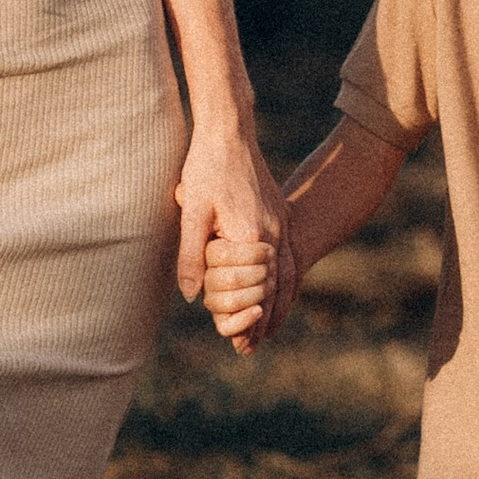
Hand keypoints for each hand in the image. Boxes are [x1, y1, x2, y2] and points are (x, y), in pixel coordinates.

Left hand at [174, 124, 286, 354]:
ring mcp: (281, 223)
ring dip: (277, 307)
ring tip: (265, 332)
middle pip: (274, 289)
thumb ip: (191, 256)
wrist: (229, 130)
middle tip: (248, 349)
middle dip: (262, 321)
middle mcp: (274, 232)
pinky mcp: (279, 215)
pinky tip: (275, 293)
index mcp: (253, 235)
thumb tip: (190, 296)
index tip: (237, 343)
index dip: (246, 319)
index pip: (255, 291)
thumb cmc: (206, 167)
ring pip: (286, 276)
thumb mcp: (192, 212)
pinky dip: (284, 284)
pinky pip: (288, 260)